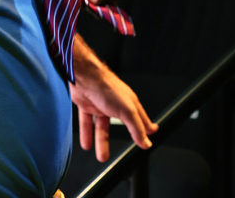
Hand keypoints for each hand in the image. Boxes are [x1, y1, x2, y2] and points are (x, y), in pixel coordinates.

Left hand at [70, 39, 157, 161]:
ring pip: (102, 127)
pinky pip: (87, 122)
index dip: (146, 127)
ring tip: (102, 156)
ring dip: (101, 142)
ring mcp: (101, 105)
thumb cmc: (107, 87)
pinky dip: (87, 134)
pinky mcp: (87, 105)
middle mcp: (116, 104)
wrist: (84, 77)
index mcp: (129, 103)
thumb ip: (137, 127)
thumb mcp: (127, 111)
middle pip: (121, 125)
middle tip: (125, 152)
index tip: (150, 134)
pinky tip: (86, 145)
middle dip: (122, 137)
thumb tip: (146, 142)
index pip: (141, 119)